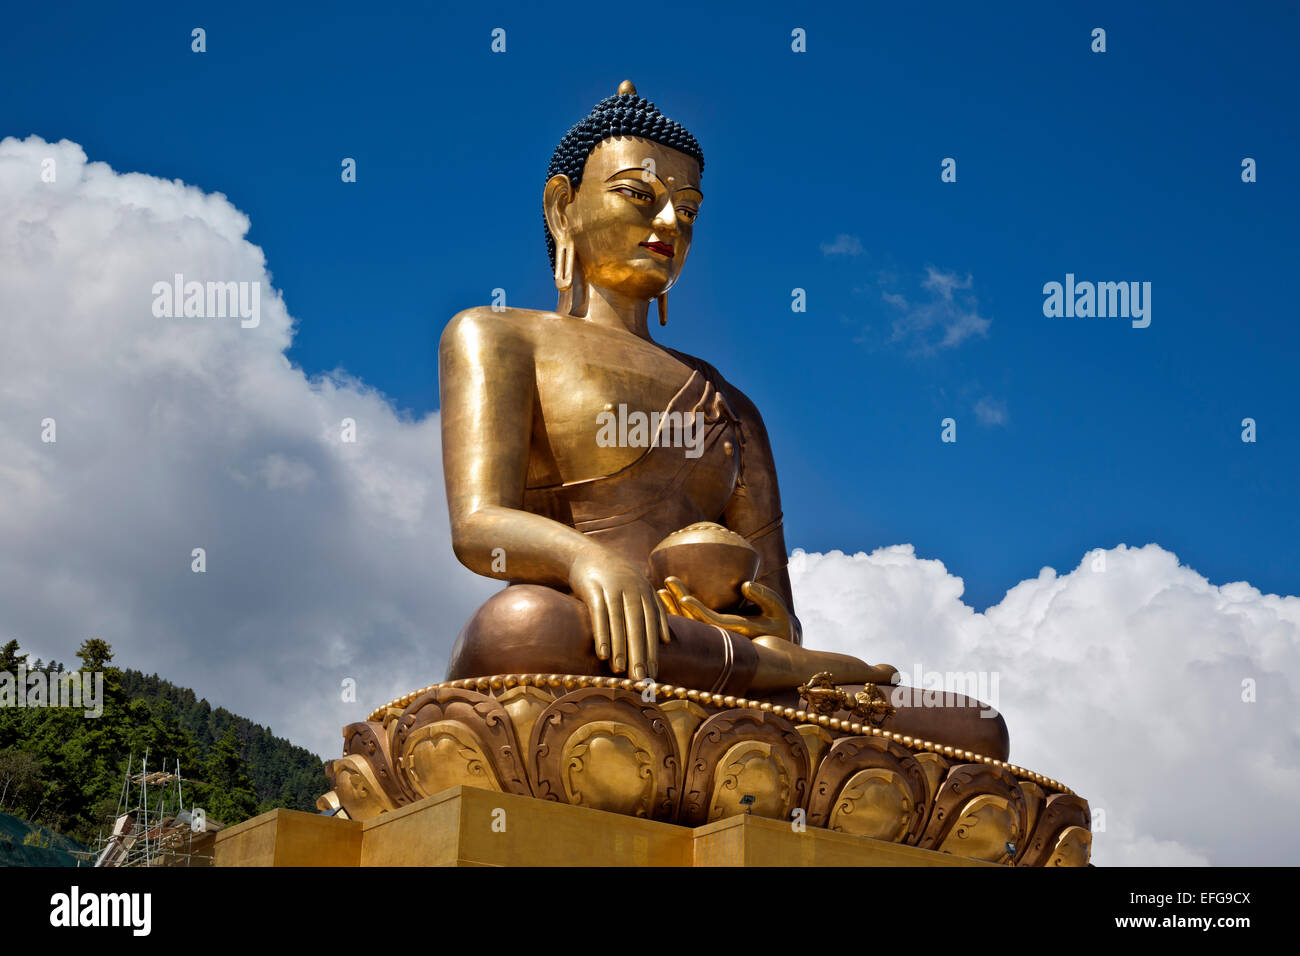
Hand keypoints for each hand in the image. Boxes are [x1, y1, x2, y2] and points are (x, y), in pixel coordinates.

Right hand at [569, 551, 669, 679]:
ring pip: (619, 622)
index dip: (653, 650)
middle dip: (640, 654)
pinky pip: (599, 614)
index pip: (651, 626)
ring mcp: (613, 588)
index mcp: (645, 593)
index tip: (653, 673)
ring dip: (620, 648)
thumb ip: (653, 611)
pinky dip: (602, 634)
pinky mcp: (593, 588)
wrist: (587, 554)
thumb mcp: (639, 589)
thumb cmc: (616, 579)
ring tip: (621, 671)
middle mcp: (632, 590)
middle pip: (637, 627)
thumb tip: (666, 640)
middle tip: (641, 679)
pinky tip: (603, 653)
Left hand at [658, 577, 794, 641]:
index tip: (683, 598)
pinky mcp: (714, 630)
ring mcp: (716, 634)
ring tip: (661, 589)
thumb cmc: (780, 625)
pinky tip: (669, 597)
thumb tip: (745, 585)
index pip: (711, 621)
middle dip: (678, 604)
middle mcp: (722, 635)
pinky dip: (680, 610)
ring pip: (690, 622)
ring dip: (675, 606)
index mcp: (736, 631)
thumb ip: (763, 596)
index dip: (697, 610)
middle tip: (664, 585)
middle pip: (694, 621)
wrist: (780, 648)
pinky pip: (693, 620)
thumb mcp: (777, 609)